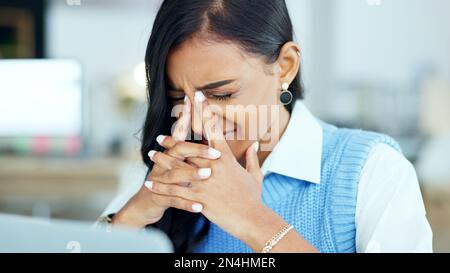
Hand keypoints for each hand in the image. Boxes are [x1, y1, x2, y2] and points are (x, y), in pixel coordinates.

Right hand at [112, 97, 220, 227]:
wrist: (145, 204)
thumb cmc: (170, 181)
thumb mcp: (178, 163)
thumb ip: (192, 149)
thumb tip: (211, 132)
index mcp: (171, 153)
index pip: (180, 131)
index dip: (187, 117)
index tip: (195, 100)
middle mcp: (164, 163)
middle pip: (179, 151)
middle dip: (197, 149)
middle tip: (216, 152)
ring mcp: (159, 180)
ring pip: (176, 175)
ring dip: (192, 174)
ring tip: (208, 174)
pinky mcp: (159, 197)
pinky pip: (174, 200)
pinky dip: (186, 204)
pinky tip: (199, 207)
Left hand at [147, 92, 265, 240]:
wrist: (252, 219)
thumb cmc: (253, 198)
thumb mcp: (256, 175)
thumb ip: (252, 158)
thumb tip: (255, 144)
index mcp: (226, 158)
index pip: (212, 129)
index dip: (204, 110)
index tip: (196, 95)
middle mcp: (213, 166)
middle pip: (188, 147)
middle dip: (172, 140)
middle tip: (159, 136)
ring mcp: (205, 182)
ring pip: (177, 167)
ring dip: (162, 160)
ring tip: (150, 155)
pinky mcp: (199, 198)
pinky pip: (175, 191)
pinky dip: (161, 187)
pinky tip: (150, 184)